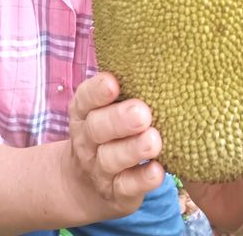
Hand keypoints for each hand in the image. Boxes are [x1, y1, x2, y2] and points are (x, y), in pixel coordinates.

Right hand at [63, 72, 164, 221]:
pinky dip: (142, 181)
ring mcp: (100, 169)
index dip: (97, 91)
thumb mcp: (103, 108)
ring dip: (133, 149)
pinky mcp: (116, 193)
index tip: (113, 83)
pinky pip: (127, 187)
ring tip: (154, 140)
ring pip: (112, 159)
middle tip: (142, 112)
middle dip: (119, 119)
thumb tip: (152, 50)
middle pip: (98, 128)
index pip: (85, 99)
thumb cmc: (107, 130)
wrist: (85, 183)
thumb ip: (120, 86)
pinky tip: (157, 171)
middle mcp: (88, 140)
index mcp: (84, 112)